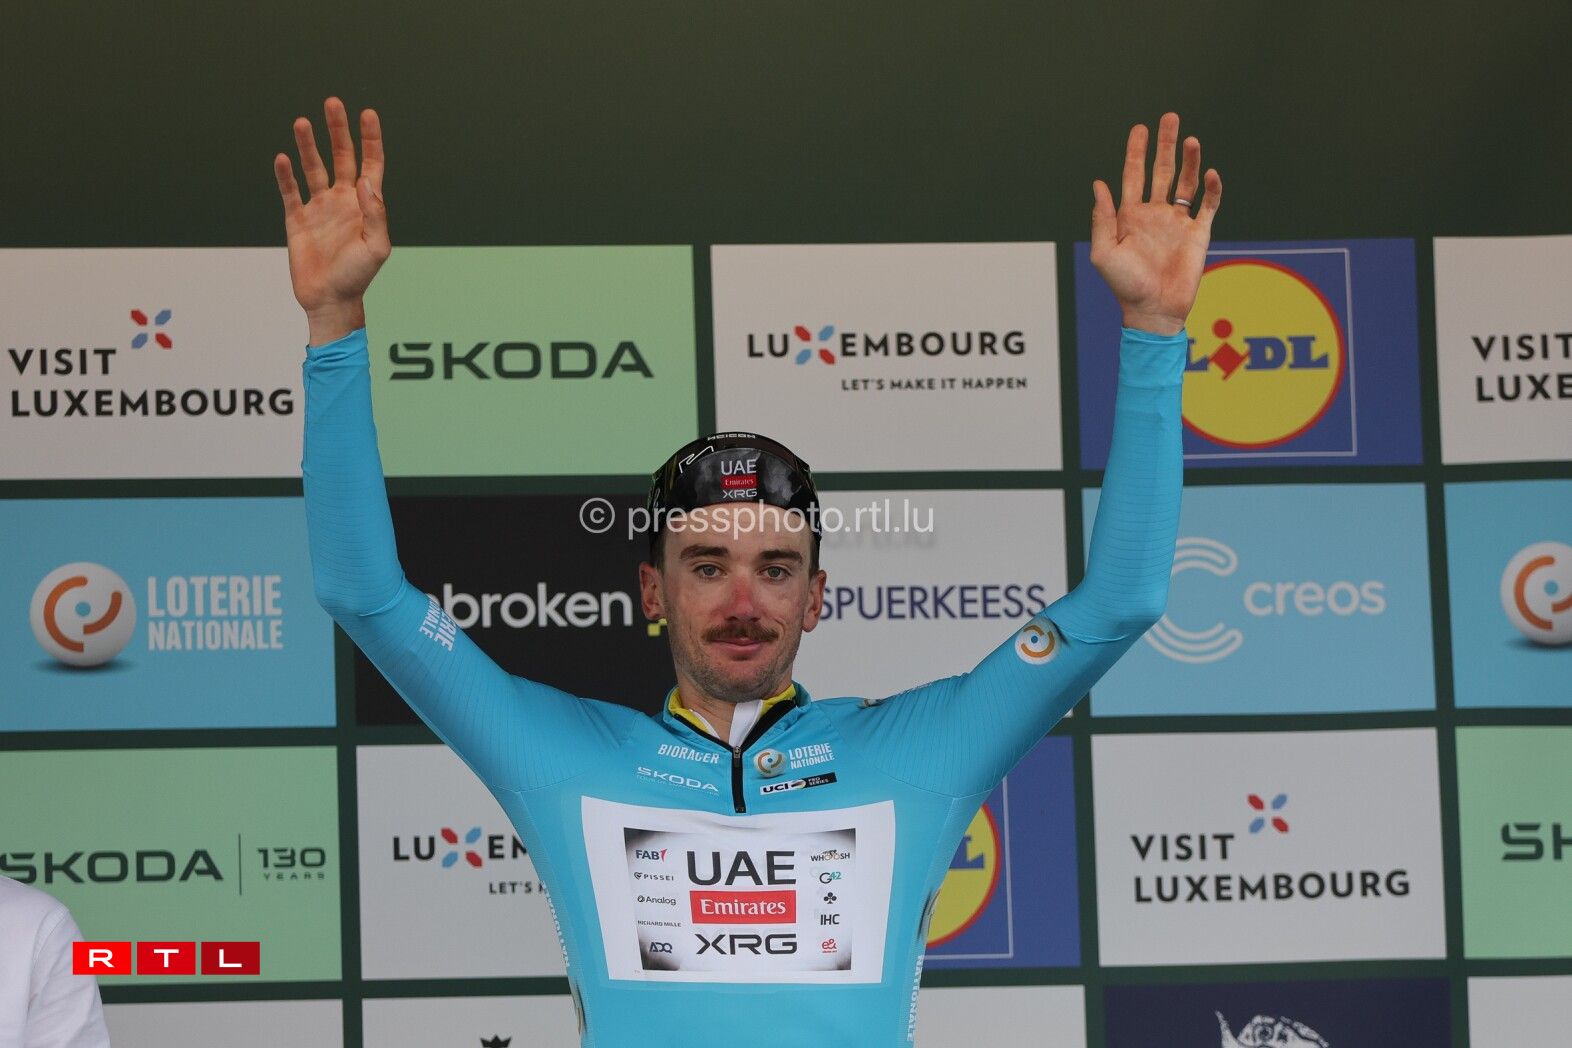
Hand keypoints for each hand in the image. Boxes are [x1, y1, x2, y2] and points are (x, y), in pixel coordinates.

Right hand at [273, 97, 389, 345]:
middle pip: (341, 156)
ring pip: (313, 168)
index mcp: (365, 205)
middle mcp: (342, 201)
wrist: (330, 300)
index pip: (370, 164)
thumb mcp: (376, 247)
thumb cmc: (358, 277)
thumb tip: (364, 181)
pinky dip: (285, 175)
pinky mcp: (297, 219)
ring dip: (307, 145)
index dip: (370, 139)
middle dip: (337, 130)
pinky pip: (290, 191)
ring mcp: (319, 208)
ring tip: (302, 122)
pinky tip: (282, 157)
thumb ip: (375, 214)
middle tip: (332, 103)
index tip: (368, 114)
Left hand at [1090, 112, 1220, 336]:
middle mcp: (1155, 214)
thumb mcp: (1104, 252)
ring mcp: (1177, 222)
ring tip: (1191, 139)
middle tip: (1170, 118)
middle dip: (1165, 145)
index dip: (1136, 152)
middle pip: (1162, 171)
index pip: (1134, 175)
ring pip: (1186, 182)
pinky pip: (1208, 205)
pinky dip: (1212, 189)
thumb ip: (1102, 218)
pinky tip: (1210, 172)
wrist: (1153, 310)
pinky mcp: (1198, 234)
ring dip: (1189, 160)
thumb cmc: (1124, 286)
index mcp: (1130, 215)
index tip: (1140, 128)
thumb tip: (1098, 184)